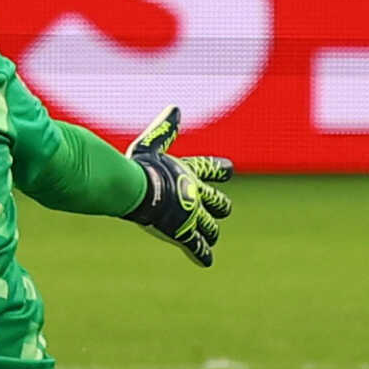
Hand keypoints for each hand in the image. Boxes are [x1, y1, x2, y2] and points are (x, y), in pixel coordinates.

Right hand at [123, 107, 236, 267]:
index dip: (220, 170)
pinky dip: (201, 254)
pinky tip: (207, 261)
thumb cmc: (141, 167)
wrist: (139, 191)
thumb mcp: (150, 145)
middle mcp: (196, 194)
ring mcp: (192, 216)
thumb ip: (164, 129)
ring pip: (210, 228)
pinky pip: (197, 248)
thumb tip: (175, 107)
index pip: (210, 169)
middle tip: (221, 209)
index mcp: (189, 172)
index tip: (228, 170)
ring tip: (211, 237)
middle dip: (219, 206)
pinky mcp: (184, 234)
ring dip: (210, 232)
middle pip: (218, 203)